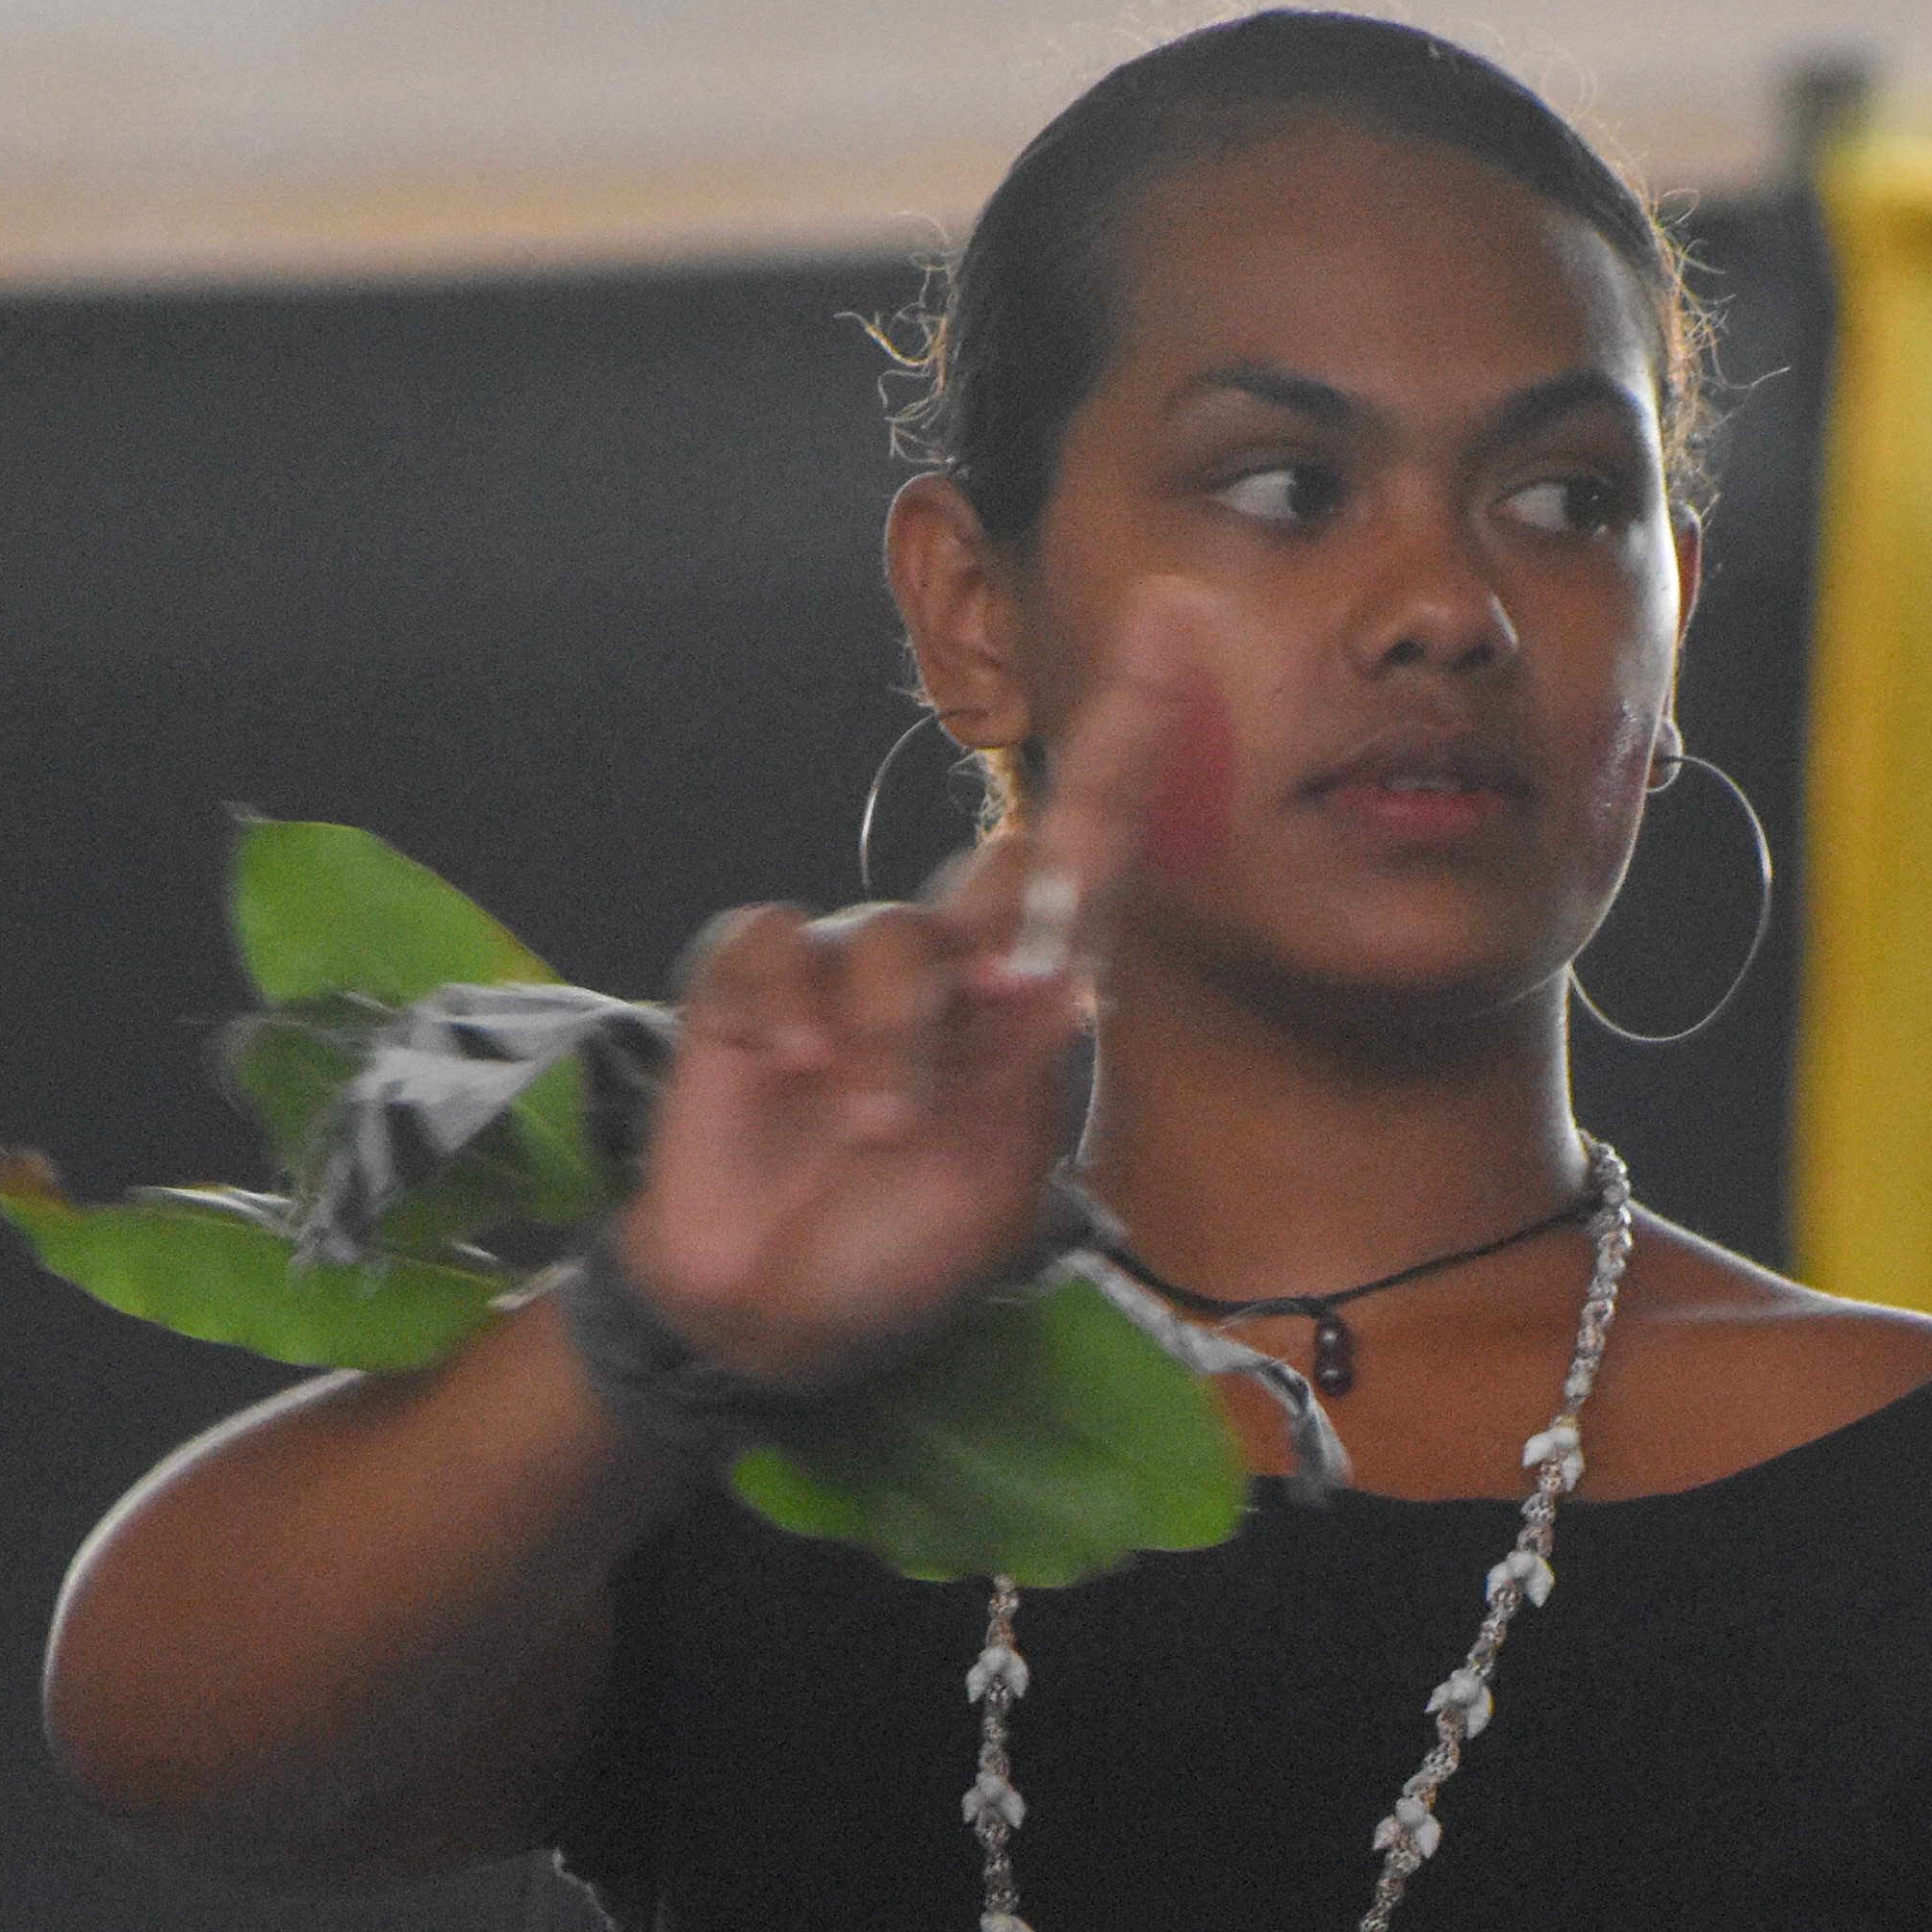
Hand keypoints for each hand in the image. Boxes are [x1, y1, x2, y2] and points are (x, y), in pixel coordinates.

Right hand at [605, 583, 1206, 1403]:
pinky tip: (795, 1074)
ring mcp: (851, 966)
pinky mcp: (754, 982)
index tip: (1178, 613)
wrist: (765, 1318)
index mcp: (1032, 1007)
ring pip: (893, 938)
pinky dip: (790, 1012)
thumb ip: (1028, 1089)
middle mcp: (953, 964)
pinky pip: (775, 946)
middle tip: (1005, 1004)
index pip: (1096, 851)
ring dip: (891, 1039)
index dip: (1135, 730)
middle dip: (1005, 924)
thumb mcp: (992, 1201)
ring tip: (877, 1128)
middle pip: (1000, 859)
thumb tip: (1059, 978)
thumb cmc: (894, 1257)